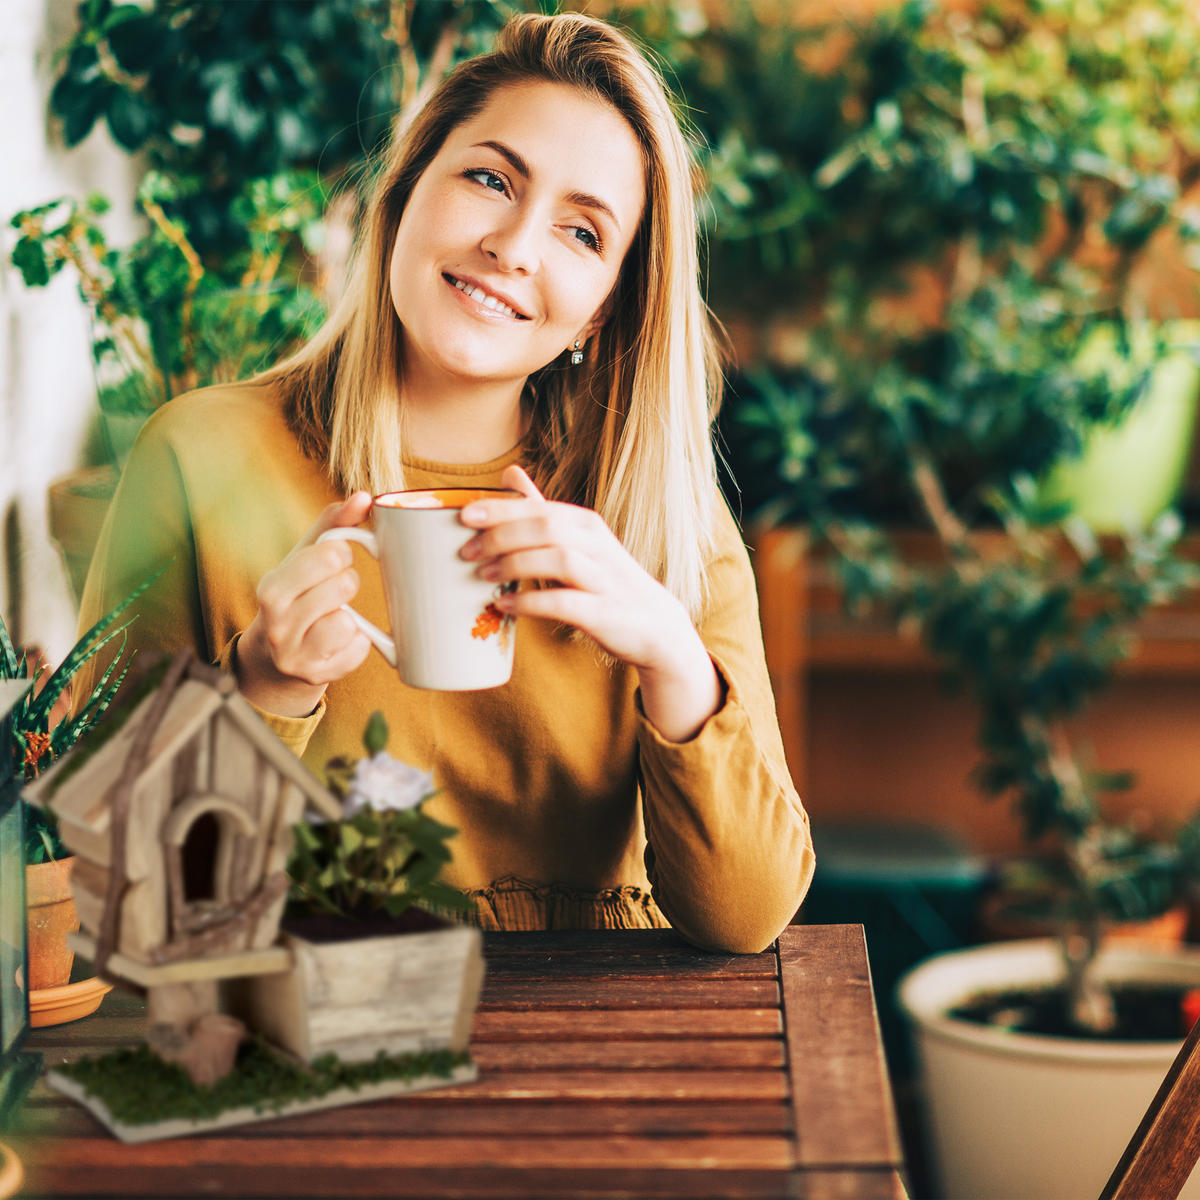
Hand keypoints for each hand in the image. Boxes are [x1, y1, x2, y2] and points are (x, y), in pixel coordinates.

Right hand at [234, 492, 373, 716]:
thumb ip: (333, 525)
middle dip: (347, 584)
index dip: (341, 554)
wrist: (273, 659)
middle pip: (344, 586)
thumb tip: (364, 497)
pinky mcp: (319, 677)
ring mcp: (296, 655)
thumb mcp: (303, 559)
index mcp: (272, 589)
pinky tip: (338, 641)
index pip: (329, 555)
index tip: (333, 561)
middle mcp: (278, 625)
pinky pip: (360, 650)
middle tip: (334, 591)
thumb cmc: (295, 596)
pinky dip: (357, 643)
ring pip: (349, 623)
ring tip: (334, 616)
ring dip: (351, 617)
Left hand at [460, 466, 721, 740]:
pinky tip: (505, 605)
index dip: (500, 509)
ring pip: (558, 558)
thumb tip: (509, 473)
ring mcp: (604, 579)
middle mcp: (597, 546)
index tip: (463, 516)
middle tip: (467, 552)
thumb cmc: (606, 583)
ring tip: (484, 576)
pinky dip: (531, 602)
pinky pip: (565, 602)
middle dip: (501, 536)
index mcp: (586, 525)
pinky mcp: (605, 613)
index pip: (540, 508)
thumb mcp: (578, 542)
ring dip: (515, 565)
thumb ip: (543, 511)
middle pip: (546, 527)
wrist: (656, 629)